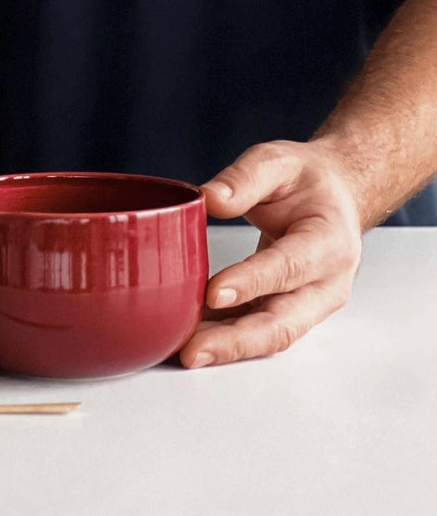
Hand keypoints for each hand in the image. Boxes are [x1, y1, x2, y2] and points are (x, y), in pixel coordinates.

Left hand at [179, 139, 362, 367]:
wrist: (333, 197)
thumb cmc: (305, 181)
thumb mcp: (278, 161)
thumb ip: (244, 178)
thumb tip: (209, 198)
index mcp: (329, 241)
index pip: (289, 267)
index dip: (251, 283)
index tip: (213, 293)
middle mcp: (326, 283)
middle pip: (283, 322)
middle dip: (237, 341)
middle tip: (192, 351)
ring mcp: (309, 304)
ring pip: (270, 335)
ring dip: (227, 349)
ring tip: (183, 353)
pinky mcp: (288, 311)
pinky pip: (257, 330)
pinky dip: (225, 338)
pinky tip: (189, 337)